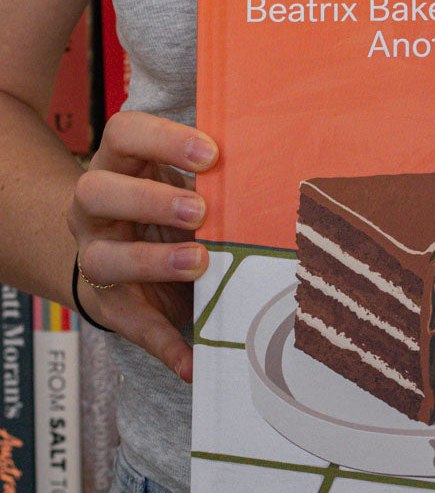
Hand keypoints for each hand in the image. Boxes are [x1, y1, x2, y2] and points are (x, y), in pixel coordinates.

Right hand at [66, 111, 218, 382]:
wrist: (124, 256)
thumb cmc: (168, 206)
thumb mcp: (183, 183)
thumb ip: (214, 177)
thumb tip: (281, 166)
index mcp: (118, 164)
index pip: (122, 133)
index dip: (162, 139)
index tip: (210, 154)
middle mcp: (94, 207)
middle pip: (96, 191)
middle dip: (149, 200)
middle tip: (199, 210)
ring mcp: (94, 255)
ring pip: (102, 257)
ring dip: (152, 262)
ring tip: (198, 263)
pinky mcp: (110, 303)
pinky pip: (131, 326)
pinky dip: (164, 344)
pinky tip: (192, 360)